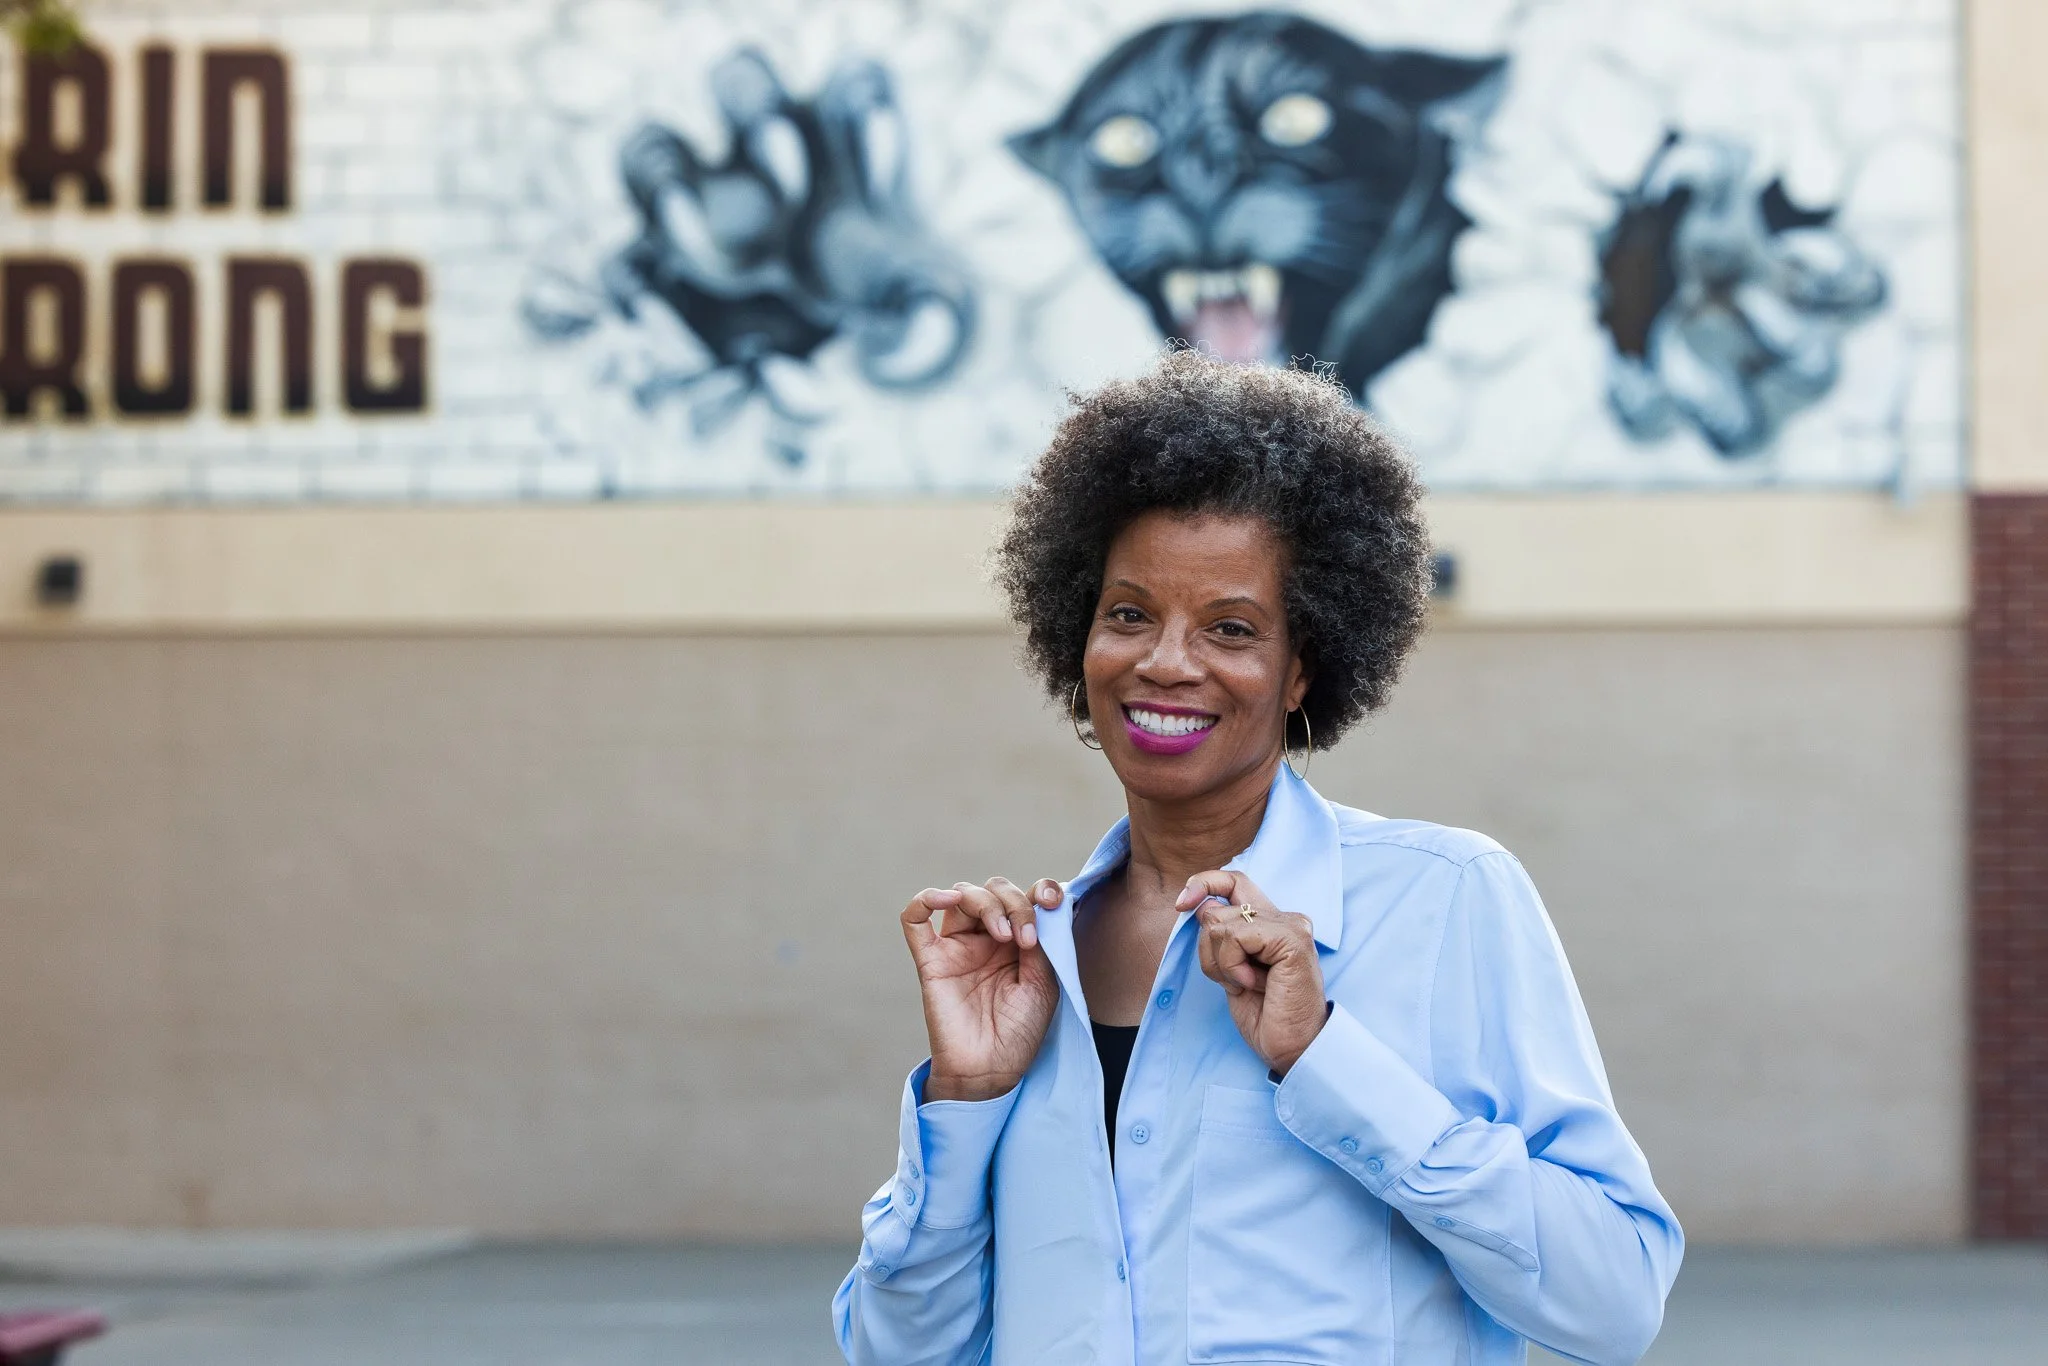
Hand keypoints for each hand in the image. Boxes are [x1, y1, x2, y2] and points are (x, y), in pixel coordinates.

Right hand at [901, 877, 1063, 1102]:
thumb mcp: (1045, 983)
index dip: (1039, 890)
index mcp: (1018, 941)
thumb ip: (1041, 942)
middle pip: (994, 890)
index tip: (1051, 901)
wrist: (991, 1070)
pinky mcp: (930, 959)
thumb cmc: (1020, 1032)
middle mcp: (987, 938)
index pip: (1025, 897)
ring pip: (962, 894)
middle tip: (1025, 938)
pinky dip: (926, 898)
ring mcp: (957, 946)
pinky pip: (914, 918)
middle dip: (1013, 903)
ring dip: (985, 903)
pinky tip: (947, 899)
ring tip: (1003, 934)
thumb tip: (1037, 905)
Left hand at [1180, 871, 1326, 1076]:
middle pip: (1218, 904)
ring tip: (1248, 985)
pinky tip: (1253, 985)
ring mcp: (1291, 925)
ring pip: (1220, 923)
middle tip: (1233, 979)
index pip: (1233, 881)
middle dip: (1209, 948)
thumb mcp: (1230, 969)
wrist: (1293, 1048)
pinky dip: (1232, 966)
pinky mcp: (1292, 939)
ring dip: (1222, 963)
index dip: (1203, 883)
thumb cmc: (1264, 1015)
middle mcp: (1284, 917)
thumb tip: (1196, 904)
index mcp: (1271, 922)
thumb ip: (1220, 937)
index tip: (1181, 904)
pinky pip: (1235, 937)